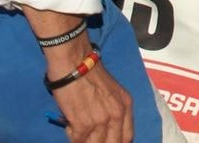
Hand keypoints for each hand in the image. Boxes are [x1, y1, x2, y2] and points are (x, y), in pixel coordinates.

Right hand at [26, 8, 132, 142]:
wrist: (75, 64)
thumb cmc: (91, 75)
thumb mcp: (112, 92)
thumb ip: (114, 111)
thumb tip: (107, 131)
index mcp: (126, 106)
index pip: (127, 137)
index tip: (106, 141)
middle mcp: (117, 114)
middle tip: (90, 137)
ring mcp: (101, 121)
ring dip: (84, 139)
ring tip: (78, 128)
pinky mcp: (83, 124)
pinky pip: (78, 140)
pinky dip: (72, 135)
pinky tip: (70, 123)